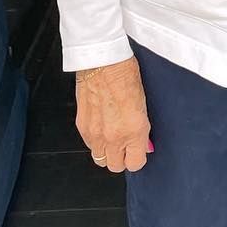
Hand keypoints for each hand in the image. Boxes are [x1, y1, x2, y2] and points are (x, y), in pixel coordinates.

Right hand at [75, 56, 150, 173]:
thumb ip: (142, 128)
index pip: (136, 163)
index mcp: (134, 130)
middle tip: (125, 144)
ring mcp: (95, 133)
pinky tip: (100, 125)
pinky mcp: (82, 126)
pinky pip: (89, 145)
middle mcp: (114, 136)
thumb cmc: (125, 73)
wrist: (102, 60)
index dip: (138, 157)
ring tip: (112, 134)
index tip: (139, 149)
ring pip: (99, 158)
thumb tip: (144, 143)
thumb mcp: (143, 102)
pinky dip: (95, 140)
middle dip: (121, 157)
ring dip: (106, 151)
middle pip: (115, 166)